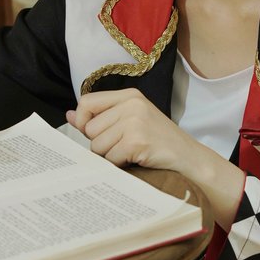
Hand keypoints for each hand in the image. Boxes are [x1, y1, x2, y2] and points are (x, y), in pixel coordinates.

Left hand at [68, 89, 245, 229]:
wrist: (189, 158)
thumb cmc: (159, 142)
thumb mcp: (131, 121)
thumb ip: (100, 117)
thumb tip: (69, 115)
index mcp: (129, 95)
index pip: (86, 102)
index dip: (83, 121)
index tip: (93, 133)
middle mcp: (132, 104)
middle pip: (90, 128)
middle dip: (100, 144)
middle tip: (122, 147)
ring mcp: (135, 122)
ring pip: (97, 145)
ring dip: (110, 156)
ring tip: (130, 154)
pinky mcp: (137, 141)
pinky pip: (110, 158)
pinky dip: (120, 165)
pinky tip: (136, 160)